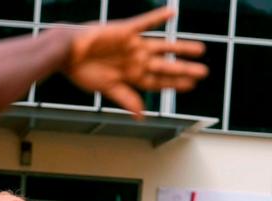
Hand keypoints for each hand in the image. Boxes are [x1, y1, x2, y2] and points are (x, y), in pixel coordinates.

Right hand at [65, 8, 207, 116]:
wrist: (67, 53)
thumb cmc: (82, 72)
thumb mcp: (106, 88)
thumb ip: (126, 98)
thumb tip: (142, 116)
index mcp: (130, 76)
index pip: (157, 82)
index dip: (174, 85)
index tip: (191, 86)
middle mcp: (135, 60)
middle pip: (165, 66)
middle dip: (184, 69)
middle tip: (204, 72)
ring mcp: (132, 45)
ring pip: (162, 46)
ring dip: (180, 47)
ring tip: (200, 49)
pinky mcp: (125, 30)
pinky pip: (145, 22)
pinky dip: (158, 17)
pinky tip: (172, 13)